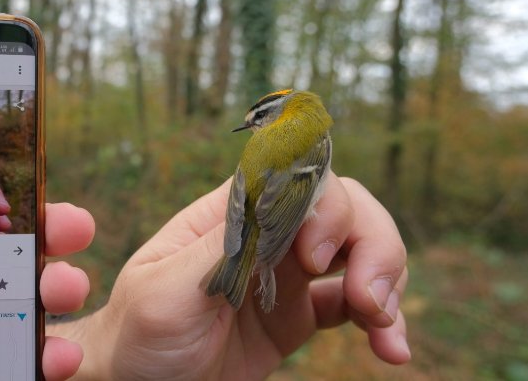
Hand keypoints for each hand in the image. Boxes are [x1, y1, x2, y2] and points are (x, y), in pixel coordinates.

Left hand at [53, 172, 409, 379]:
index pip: (295, 180)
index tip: (314, 259)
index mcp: (229, 215)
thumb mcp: (166, 290)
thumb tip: (270, 195)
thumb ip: (220, 247)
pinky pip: (354, 304)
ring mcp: (285, 273)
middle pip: (342, 207)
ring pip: (359, 249)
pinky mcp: (298, 314)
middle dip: (372, 242)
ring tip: (383, 327)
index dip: (324, 207)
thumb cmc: (138, 333)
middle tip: (370, 298)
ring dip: (387, 278)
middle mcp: (264, 235)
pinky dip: (383, 318)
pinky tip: (389, 347)